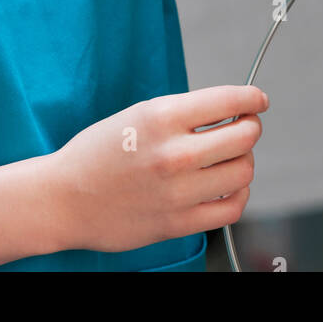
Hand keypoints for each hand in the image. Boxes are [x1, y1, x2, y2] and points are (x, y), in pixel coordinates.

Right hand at [51, 84, 267, 254]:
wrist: (64, 198)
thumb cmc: (99, 152)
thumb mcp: (137, 114)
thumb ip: (183, 113)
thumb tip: (229, 111)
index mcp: (161, 117)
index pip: (228, 100)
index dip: (251, 97)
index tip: (258, 99)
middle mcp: (174, 153)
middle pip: (243, 136)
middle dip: (250, 127)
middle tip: (244, 125)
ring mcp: (178, 191)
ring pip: (243, 172)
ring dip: (244, 160)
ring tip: (230, 157)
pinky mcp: (179, 223)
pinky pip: (232, 208)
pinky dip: (238, 194)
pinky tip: (225, 185)